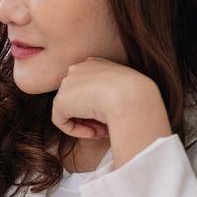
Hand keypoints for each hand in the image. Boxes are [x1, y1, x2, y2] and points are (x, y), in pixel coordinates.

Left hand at [51, 58, 171, 166]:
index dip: (100, 103)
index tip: (112, 113)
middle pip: (79, 97)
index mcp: (95, 63)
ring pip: (71, 110)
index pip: (91, 85)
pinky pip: (62, 121)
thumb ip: (112, 96)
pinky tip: (93, 132)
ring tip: (103, 129)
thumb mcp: (127, 91)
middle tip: (106, 125)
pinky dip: (76, 130)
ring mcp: (67, 84)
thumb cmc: (136, 95)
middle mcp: (78, 69)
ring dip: (86, 122)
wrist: (130, 96)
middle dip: (91, 114)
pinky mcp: (60, 102)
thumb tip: (103, 110)